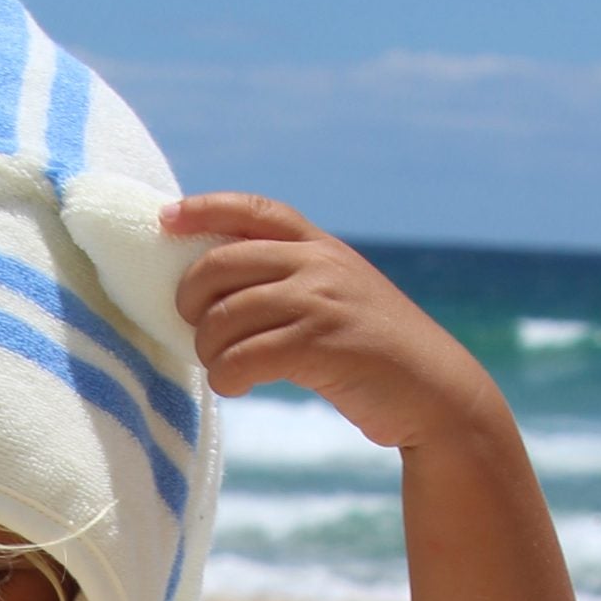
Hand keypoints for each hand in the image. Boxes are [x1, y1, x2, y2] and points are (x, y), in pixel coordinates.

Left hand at [163, 194, 502, 452]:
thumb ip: (294, 281)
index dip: (204, 209)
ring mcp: (320, 301)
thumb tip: (223, 292)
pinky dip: (227, 378)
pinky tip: (238, 387)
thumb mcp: (340, 297)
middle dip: (190, 301)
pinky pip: (242, 358)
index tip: (166, 219)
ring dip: (209, 352)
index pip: (253, 211)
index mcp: (320, 245)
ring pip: (223, 318)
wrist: (435, 391)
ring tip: (223, 369)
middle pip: (219, 265)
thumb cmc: (375, 353)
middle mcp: (318, 263)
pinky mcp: (319, 345)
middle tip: (197, 331)